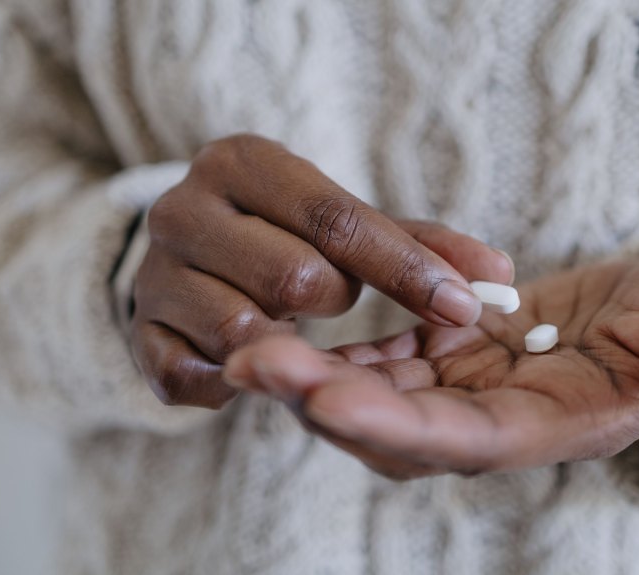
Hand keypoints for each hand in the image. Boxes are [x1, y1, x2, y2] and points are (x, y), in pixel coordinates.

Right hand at [131, 135, 512, 407]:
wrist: (189, 257)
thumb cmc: (283, 234)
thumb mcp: (345, 224)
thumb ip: (420, 245)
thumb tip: (500, 276)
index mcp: (242, 162)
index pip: (337, 219)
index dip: (407, 269)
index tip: (467, 307)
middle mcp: (184, 208)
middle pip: (296, 279)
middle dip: (336, 300)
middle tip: (330, 295)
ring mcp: (153, 274)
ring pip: (247, 333)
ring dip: (288, 342)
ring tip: (285, 320)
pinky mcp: (138, 335)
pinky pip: (197, 379)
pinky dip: (237, 382)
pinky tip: (252, 359)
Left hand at [224, 249, 638, 478]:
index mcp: (561, 427)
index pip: (467, 443)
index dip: (396, 425)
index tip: (325, 399)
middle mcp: (504, 424)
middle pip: (399, 429)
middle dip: (322, 402)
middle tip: (248, 362)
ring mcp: (476, 392)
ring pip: (379, 398)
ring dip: (311, 376)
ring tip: (242, 343)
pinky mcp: (461, 357)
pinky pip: (389, 361)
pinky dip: (340, 349)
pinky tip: (288, 325)